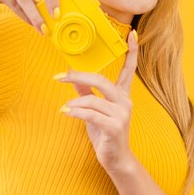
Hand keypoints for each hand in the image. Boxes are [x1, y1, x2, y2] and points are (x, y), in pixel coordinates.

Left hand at [55, 30, 138, 173]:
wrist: (116, 159)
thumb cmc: (105, 133)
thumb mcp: (95, 111)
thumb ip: (86, 94)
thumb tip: (74, 79)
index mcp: (122, 95)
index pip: (130, 69)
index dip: (132, 52)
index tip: (132, 34)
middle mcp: (125, 102)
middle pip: (101, 80)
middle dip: (78, 76)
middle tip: (60, 76)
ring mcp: (121, 114)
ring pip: (92, 100)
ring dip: (74, 104)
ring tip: (65, 108)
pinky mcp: (114, 127)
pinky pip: (90, 114)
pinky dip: (75, 112)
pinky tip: (66, 113)